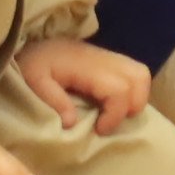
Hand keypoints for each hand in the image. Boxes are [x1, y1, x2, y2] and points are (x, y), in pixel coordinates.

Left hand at [14, 38, 150, 133]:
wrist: (34, 45)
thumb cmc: (33, 63)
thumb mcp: (34, 81)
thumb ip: (53, 100)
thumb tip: (72, 123)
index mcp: (87, 65)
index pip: (119, 89)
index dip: (115, 114)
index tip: (98, 129)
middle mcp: (105, 59)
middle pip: (139, 78)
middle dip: (132, 106)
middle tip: (109, 122)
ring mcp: (110, 57)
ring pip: (142, 74)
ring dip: (136, 98)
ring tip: (114, 114)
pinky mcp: (110, 61)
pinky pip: (135, 74)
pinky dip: (132, 92)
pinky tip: (112, 104)